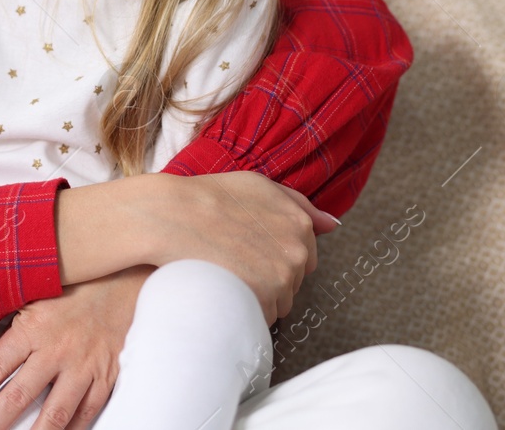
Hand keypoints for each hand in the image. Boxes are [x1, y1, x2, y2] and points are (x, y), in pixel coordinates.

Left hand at [0, 265, 152, 429]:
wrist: (124, 279)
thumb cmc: (73, 288)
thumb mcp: (33, 299)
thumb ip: (6, 330)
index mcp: (32, 329)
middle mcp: (56, 350)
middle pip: (17, 397)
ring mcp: (83, 366)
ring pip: (55, 412)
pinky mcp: (106, 376)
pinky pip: (87, 412)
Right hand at [142, 171, 336, 322]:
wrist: (171, 216)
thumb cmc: (209, 198)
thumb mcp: (258, 185)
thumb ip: (299, 204)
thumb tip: (333, 225)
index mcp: (300, 223)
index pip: (304, 259)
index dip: (274, 257)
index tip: (248, 251)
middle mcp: (298, 250)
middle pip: (293, 283)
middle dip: (268, 278)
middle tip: (234, 261)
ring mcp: (282, 277)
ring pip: (279, 303)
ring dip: (258, 297)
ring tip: (227, 275)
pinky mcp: (263, 299)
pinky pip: (263, 317)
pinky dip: (245, 309)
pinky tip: (225, 290)